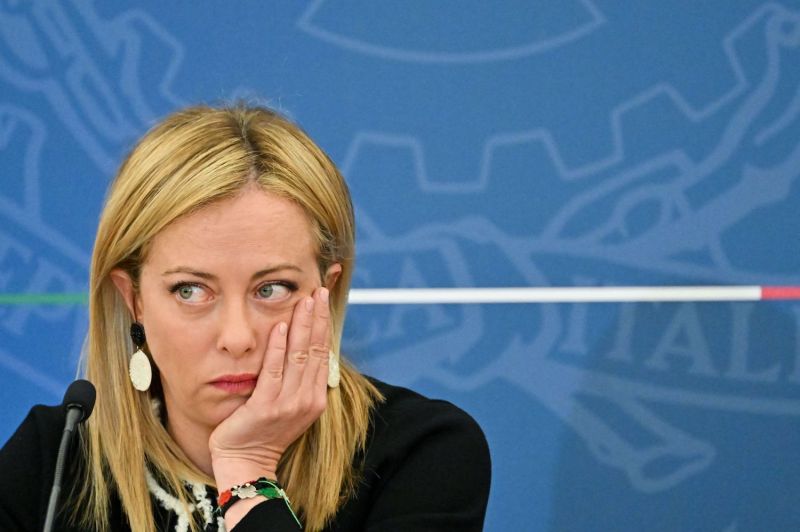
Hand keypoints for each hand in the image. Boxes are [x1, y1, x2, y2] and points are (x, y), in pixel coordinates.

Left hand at [209, 287, 330, 486]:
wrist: (246, 463)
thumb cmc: (263, 431)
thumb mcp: (288, 404)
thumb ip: (296, 379)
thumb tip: (299, 346)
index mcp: (314, 397)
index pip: (321, 352)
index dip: (323, 324)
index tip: (322, 300)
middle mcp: (306, 399)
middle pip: (314, 349)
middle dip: (317, 317)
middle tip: (319, 291)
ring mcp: (288, 404)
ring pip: (298, 356)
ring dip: (301, 325)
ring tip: (304, 300)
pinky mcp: (266, 407)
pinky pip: (272, 372)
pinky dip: (277, 348)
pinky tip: (279, 328)